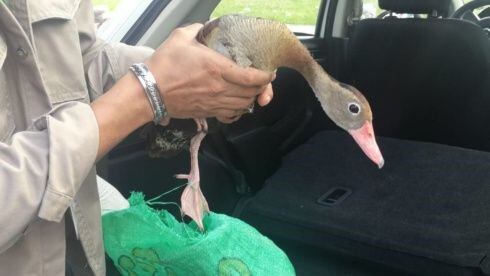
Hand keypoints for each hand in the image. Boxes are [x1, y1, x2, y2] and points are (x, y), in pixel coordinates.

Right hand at [145, 24, 274, 122]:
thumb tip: (208, 27)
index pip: (252, 77)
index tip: (270, 72)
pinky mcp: (208, 113)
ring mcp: (215, 103)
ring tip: (252, 90)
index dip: (266, 76)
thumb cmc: (163, 65)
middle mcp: (220, 89)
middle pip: (252, 93)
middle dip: (262, 87)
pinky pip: (232, 115)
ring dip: (252, 98)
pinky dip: (239, 110)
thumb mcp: (181, 37)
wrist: (149, 92)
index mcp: (217, 69)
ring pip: (244, 105)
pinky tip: (238, 103)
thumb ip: (199, 29)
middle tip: (263, 79)